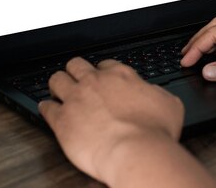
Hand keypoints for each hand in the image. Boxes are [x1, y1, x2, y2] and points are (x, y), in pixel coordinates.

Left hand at [38, 57, 184, 183]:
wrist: (136, 152)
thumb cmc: (154, 132)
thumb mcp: (170, 104)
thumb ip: (156, 94)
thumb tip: (153, 93)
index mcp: (121, 76)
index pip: (105, 65)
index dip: (102, 72)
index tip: (102, 79)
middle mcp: (95, 82)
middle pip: (76, 65)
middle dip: (75, 71)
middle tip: (76, 79)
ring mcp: (76, 99)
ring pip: (57, 79)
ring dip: (57, 84)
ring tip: (57, 90)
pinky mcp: (61, 119)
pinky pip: (46, 107)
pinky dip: (45, 107)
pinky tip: (46, 109)